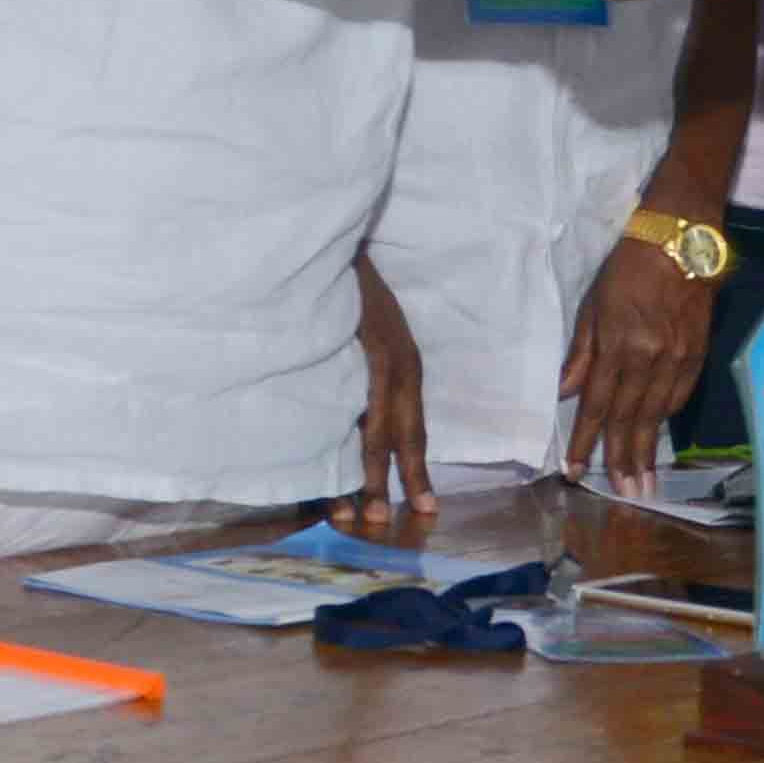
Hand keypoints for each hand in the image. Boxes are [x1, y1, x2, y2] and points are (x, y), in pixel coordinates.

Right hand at [335, 255, 433, 534]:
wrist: (342, 238)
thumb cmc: (346, 287)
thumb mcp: (362, 335)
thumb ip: (360, 373)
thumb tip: (345, 416)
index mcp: (403, 367)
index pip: (411, 430)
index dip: (416, 471)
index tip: (422, 509)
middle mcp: (403, 365)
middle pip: (403, 435)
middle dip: (396, 482)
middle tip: (388, 524)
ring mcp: (388, 354)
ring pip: (381, 425)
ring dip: (371, 471)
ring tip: (362, 511)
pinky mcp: (370, 343)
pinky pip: (366, 396)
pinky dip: (356, 430)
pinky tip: (344, 458)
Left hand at [559, 234, 713, 484]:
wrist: (680, 241)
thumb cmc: (626, 269)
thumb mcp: (593, 305)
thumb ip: (581, 352)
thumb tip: (567, 393)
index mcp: (617, 345)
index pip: (597, 406)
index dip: (586, 442)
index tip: (576, 472)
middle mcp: (648, 357)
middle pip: (629, 419)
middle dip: (622, 459)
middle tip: (622, 493)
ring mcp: (677, 358)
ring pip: (657, 414)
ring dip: (647, 450)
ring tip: (642, 481)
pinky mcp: (698, 353)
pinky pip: (680, 395)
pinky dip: (666, 418)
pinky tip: (659, 435)